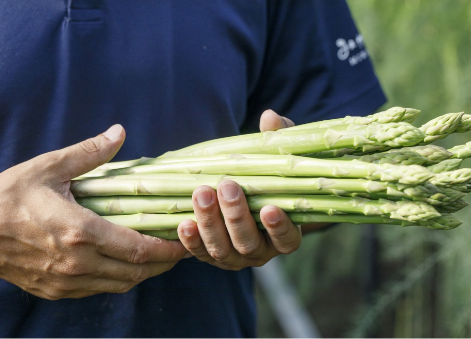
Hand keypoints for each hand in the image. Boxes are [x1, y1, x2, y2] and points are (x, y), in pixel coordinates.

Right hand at [0, 125, 186, 298]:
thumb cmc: (8, 197)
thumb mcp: (48, 167)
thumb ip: (89, 153)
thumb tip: (119, 132)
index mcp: (80, 232)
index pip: (138, 249)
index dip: (168, 249)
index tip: (185, 241)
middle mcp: (77, 263)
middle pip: (136, 272)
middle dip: (164, 264)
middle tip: (181, 250)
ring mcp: (66, 281)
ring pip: (120, 285)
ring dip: (144, 273)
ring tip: (159, 258)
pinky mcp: (56, 291)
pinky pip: (99, 290)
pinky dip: (119, 279)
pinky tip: (125, 264)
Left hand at [177, 109, 300, 269]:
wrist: (242, 193)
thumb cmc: (266, 174)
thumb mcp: (276, 156)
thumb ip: (278, 139)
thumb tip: (270, 118)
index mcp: (284, 233)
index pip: (287, 238)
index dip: (280, 227)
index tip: (269, 208)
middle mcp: (261, 251)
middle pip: (249, 243)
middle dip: (236, 216)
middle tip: (227, 186)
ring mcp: (234, 257)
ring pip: (222, 250)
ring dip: (210, 223)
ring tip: (202, 193)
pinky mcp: (210, 256)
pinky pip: (199, 254)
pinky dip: (191, 241)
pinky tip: (183, 222)